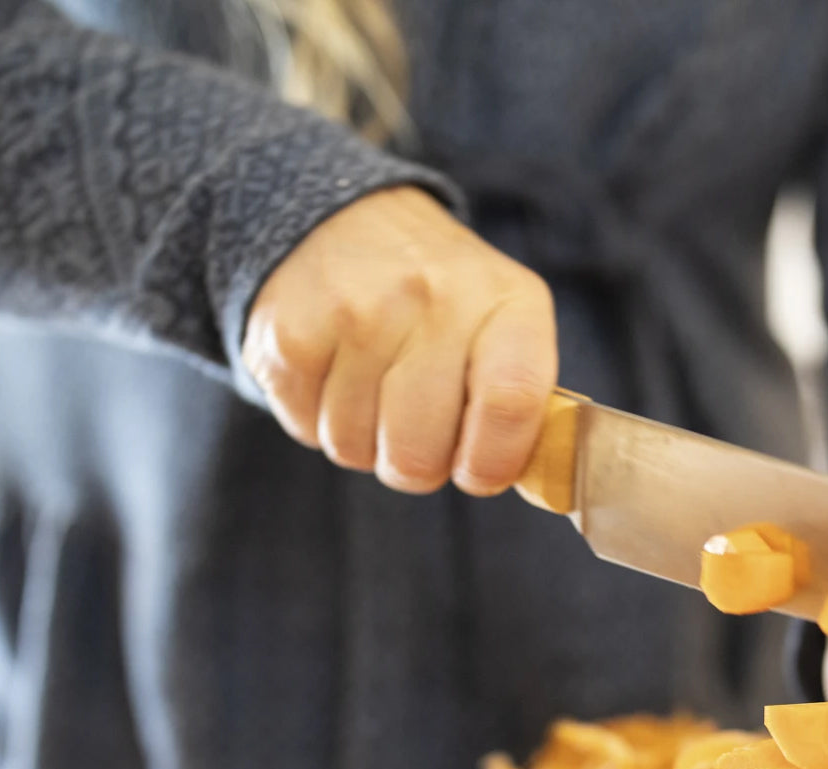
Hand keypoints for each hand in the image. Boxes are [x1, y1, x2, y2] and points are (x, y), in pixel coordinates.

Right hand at [242, 186, 557, 494]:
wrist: (348, 222)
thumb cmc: (445, 304)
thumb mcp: (507, 330)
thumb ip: (524, 410)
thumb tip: (538, 486)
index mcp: (509, 303)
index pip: (511, 404)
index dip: (491, 462)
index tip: (477, 470)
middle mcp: (434, 297)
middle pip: (419, 452)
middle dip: (417, 463)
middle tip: (418, 426)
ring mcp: (356, 310)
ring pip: (355, 448)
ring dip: (364, 441)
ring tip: (374, 386)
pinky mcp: (289, 331)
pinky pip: (306, 429)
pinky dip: (317, 420)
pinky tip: (335, 374)